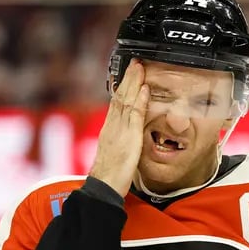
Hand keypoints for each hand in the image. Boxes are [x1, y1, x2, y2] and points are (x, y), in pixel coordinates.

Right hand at [89, 59, 149, 196]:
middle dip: (128, 78)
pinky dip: (139, 101)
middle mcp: (112, 126)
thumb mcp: (115, 153)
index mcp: (109, 130)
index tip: (129, 73)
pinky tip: (145, 89)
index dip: (123, 87)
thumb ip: (120, 141)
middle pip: (120, 97)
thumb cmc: (109, 176)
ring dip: (134, 83)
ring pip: (125, 101)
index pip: (116, 102)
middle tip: (136, 62)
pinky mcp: (128, 138)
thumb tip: (126, 135)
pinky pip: (134, 116)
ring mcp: (119, 131)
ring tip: (140, 67)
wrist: (103, 187)